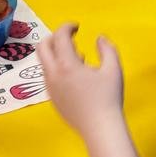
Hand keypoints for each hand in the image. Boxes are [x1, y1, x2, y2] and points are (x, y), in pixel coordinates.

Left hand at [37, 24, 125, 141]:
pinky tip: (76, 76)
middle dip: (54, 38)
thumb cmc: (108, 98)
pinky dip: (58, 69)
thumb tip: (99, 38)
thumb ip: (107, 49)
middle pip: (42, 47)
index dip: (67, 27)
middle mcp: (53, 74)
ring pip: (44, 63)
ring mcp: (50, 88)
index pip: (59, 37)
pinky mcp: (52, 99)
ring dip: (56, 54)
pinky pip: (49, 77)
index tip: (77, 26)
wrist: (100, 129)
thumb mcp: (113, 69)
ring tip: (79, 58)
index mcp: (66, 65)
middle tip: (70, 38)